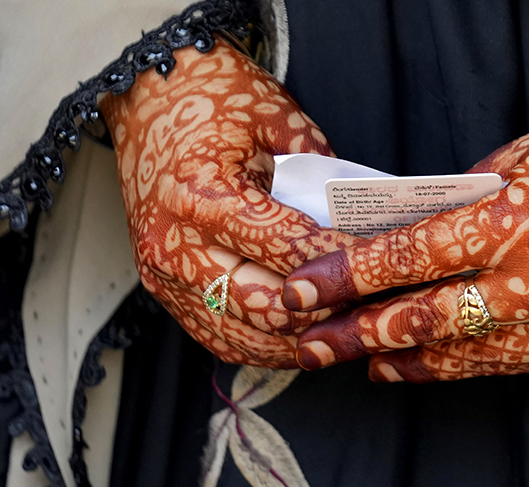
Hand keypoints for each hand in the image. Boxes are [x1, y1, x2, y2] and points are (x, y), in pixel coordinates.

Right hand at [101, 37, 359, 366]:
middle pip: (270, 309)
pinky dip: (267, 345)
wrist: (147, 99)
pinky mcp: (163, 291)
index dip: (342, 261)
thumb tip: (359, 216)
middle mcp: (176, 245)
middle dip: (329, 310)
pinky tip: (302, 334)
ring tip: (347, 323)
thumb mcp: (276, 116)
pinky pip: (222, 340)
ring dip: (303, 338)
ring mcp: (164, 276)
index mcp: (202, 196)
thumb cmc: (210, 99)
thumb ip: (319, 169)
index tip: (381, 260)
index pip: (289, 250)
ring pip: (248, 339)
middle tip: (372, 300)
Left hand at [283, 117, 528, 380]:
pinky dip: (449, 368)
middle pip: (422, 318)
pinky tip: (413, 367)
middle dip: (356, 335)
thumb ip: (466, 196)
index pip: (408, 256)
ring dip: (397, 358)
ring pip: (457, 354)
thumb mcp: (526, 158)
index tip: (300, 290)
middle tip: (308, 344)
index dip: (346, 278)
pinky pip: (500, 368)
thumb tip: (414, 225)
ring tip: (355, 358)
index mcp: (511, 219)